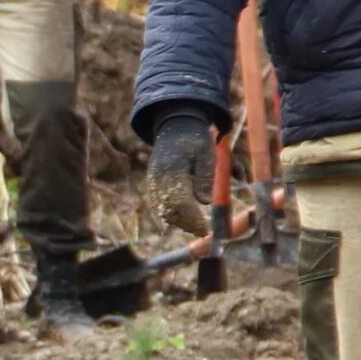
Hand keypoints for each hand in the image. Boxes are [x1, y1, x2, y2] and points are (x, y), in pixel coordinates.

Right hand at [149, 110, 217, 235]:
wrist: (175, 128)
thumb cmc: (195, 141)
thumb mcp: (207, 154)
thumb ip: (205, 177)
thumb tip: (204, 201)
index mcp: (172, 171)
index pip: (180, 203)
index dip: (193, 219)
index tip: (206, 228)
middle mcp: (159, 179)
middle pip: (169, 210)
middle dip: (187, 224)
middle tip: (203, 231)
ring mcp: (154, 182)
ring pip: (163, 209)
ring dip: (180, 221)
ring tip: (197, 227)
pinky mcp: (154, 185)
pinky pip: (160, 204)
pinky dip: (172, 214)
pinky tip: (186, 219)